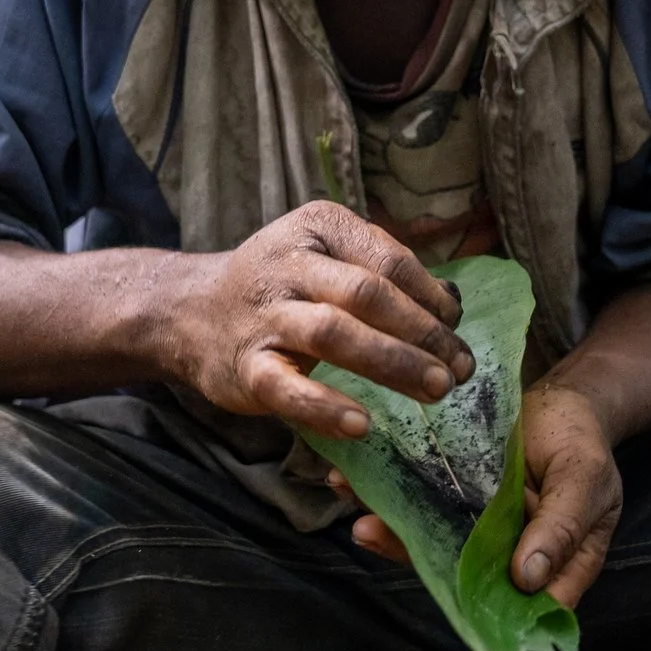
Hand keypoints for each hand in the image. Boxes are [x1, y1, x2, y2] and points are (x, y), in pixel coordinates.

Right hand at [165, 200, 470, 440]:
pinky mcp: (245, 365)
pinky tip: (361, 423)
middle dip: (423, 334)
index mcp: (319, 227)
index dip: (432, 298)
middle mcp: (290, 263)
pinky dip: (325, 405)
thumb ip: (381, 272)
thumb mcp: (325, 256)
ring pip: (334, 332)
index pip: (390, 260)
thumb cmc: (281, 287)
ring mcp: (265, 314)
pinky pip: (287, 386)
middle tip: (461, 369)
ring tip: (435, 390)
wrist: (190, 312)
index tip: (458, 331)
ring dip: (392, 362)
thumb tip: (452, 306)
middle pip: (369, 294)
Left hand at [333, 382, 623, 608]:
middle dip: (413, 558)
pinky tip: (353, 481)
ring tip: (355, 510)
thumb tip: (528, 579)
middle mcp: (507, 558)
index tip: (445, 592)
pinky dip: (390, 499)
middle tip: (370, 533)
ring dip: (391, 530)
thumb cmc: (582, 443)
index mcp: (553, 567)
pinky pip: (423, 509)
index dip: (484, 611)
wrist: (563, 402)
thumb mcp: (584, 479)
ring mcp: (477, 531)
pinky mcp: (456, 502)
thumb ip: (562, 527)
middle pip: (463, 578)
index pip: (520, 608)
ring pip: (434, 544)